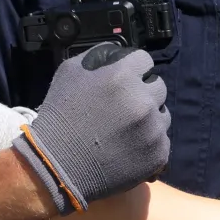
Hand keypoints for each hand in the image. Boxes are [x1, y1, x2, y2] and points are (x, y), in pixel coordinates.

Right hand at [17, 44, 170, 211]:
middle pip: (158, 87)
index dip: (134, 69)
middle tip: (123, 107)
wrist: (57, 165)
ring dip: (148, 118)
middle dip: (143, 93)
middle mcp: (142, 100)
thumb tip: (117, 54)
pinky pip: (161, 141)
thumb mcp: (69, 72)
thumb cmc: (59, 117)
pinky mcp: (158, 154)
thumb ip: (97, 56)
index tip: (126, 80)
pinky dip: (148, 144)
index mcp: (122, 76)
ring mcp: (153, 129)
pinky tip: (128, 148)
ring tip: (125, 130)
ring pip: (163, 115)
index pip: (145, 60)